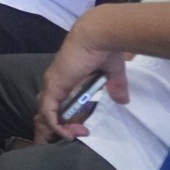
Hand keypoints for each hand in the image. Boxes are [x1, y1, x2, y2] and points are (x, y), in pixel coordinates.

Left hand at [33, 14, 130, 143]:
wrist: (98, 34)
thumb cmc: (104, 48)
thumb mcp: (113, 72)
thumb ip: (115, 86)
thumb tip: (123, 100)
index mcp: (66, 76)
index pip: (57, 100)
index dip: (66, 116)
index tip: (84, 126)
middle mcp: (56, 80)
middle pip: (48, 108)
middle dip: (61, 125)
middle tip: (80, 132)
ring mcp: (52, 83)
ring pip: (46, 112)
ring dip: (60, 128)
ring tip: (76, 135)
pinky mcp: (54, 85)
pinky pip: (48, 111)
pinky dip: (56, 125)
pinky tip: (68, 134)